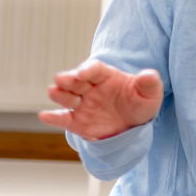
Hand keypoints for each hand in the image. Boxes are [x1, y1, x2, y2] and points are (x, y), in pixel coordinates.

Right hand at [40, 60, 163, 140]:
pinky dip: (54, 118)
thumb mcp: (150, 94)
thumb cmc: (140, 104)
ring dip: (59, 94)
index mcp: (105, 76)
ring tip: (52, 92)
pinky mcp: (77, 121)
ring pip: (66, 97)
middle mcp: (90, 88)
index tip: (83, 73)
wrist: (133, 126)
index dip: (88, 69)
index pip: (94, 69)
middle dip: (68, 79)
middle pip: (75, 81)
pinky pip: (64, 119)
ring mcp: (82, 105)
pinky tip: (45, 116)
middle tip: (62, 80)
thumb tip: (149, 75)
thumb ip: (149, 84)